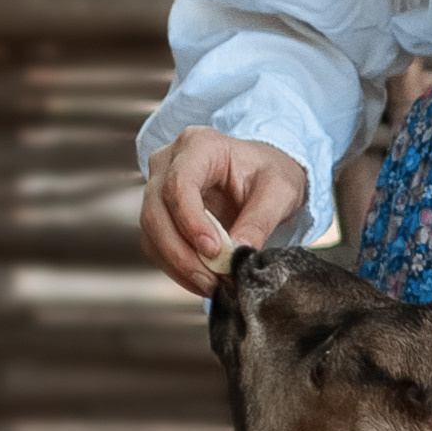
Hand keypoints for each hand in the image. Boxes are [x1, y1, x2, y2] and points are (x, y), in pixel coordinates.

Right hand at [141, 125, 311, 297]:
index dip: (191, 221)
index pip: (179, 183)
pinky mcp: (159, 213)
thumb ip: (260, 221)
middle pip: (157, 211)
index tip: (213, 251)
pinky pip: (157, 245)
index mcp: (199, 145)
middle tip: (213, 280)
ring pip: (152, 232)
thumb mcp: (279, 192)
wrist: (264, 175)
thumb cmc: (271, 173)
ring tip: (212, 285)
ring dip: (179, 265)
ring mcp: (158, 187)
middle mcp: (169, 162)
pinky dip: (177, 268)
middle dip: (183, 253)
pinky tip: (202, 280)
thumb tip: (238, 255)